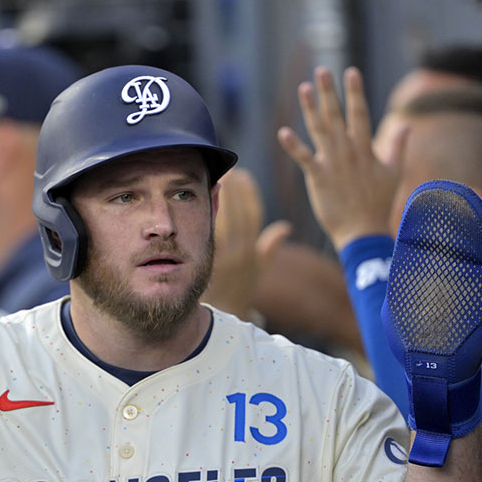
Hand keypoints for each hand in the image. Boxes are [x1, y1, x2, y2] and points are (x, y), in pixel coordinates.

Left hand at [202, 168, 290, 319]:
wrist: (223, 311)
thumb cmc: (241, 287)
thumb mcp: (258, 268)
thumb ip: (269, 246)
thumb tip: (285, 227)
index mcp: (252, 251)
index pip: (253, 214)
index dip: (248, 192)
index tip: (242, 174)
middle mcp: (239, 253)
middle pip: (237, 214)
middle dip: (232, 189)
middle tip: (225, 170)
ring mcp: (222, 258)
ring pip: (221, 221)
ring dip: (217, 199)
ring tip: (211, 178)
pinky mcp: (204, 261)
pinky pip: (205, 234)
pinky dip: (203, 215)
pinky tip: (196, 198)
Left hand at [277, 66, 405, 250]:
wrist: (363, 232)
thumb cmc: (378, 203)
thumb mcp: (393, 172)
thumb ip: (398, 147)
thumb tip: (406, 125)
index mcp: (365, 148)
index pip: (360, 113)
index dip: (355, 92)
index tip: (351, 72)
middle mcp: (348, 151)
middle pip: (336, 115)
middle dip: (329, 92)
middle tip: (322, 70)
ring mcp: (332, 163)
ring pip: (319, 130)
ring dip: (309, 109)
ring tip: (303, 88)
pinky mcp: (318, 178)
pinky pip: (303, 158)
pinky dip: (293, 146)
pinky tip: (283, 132)